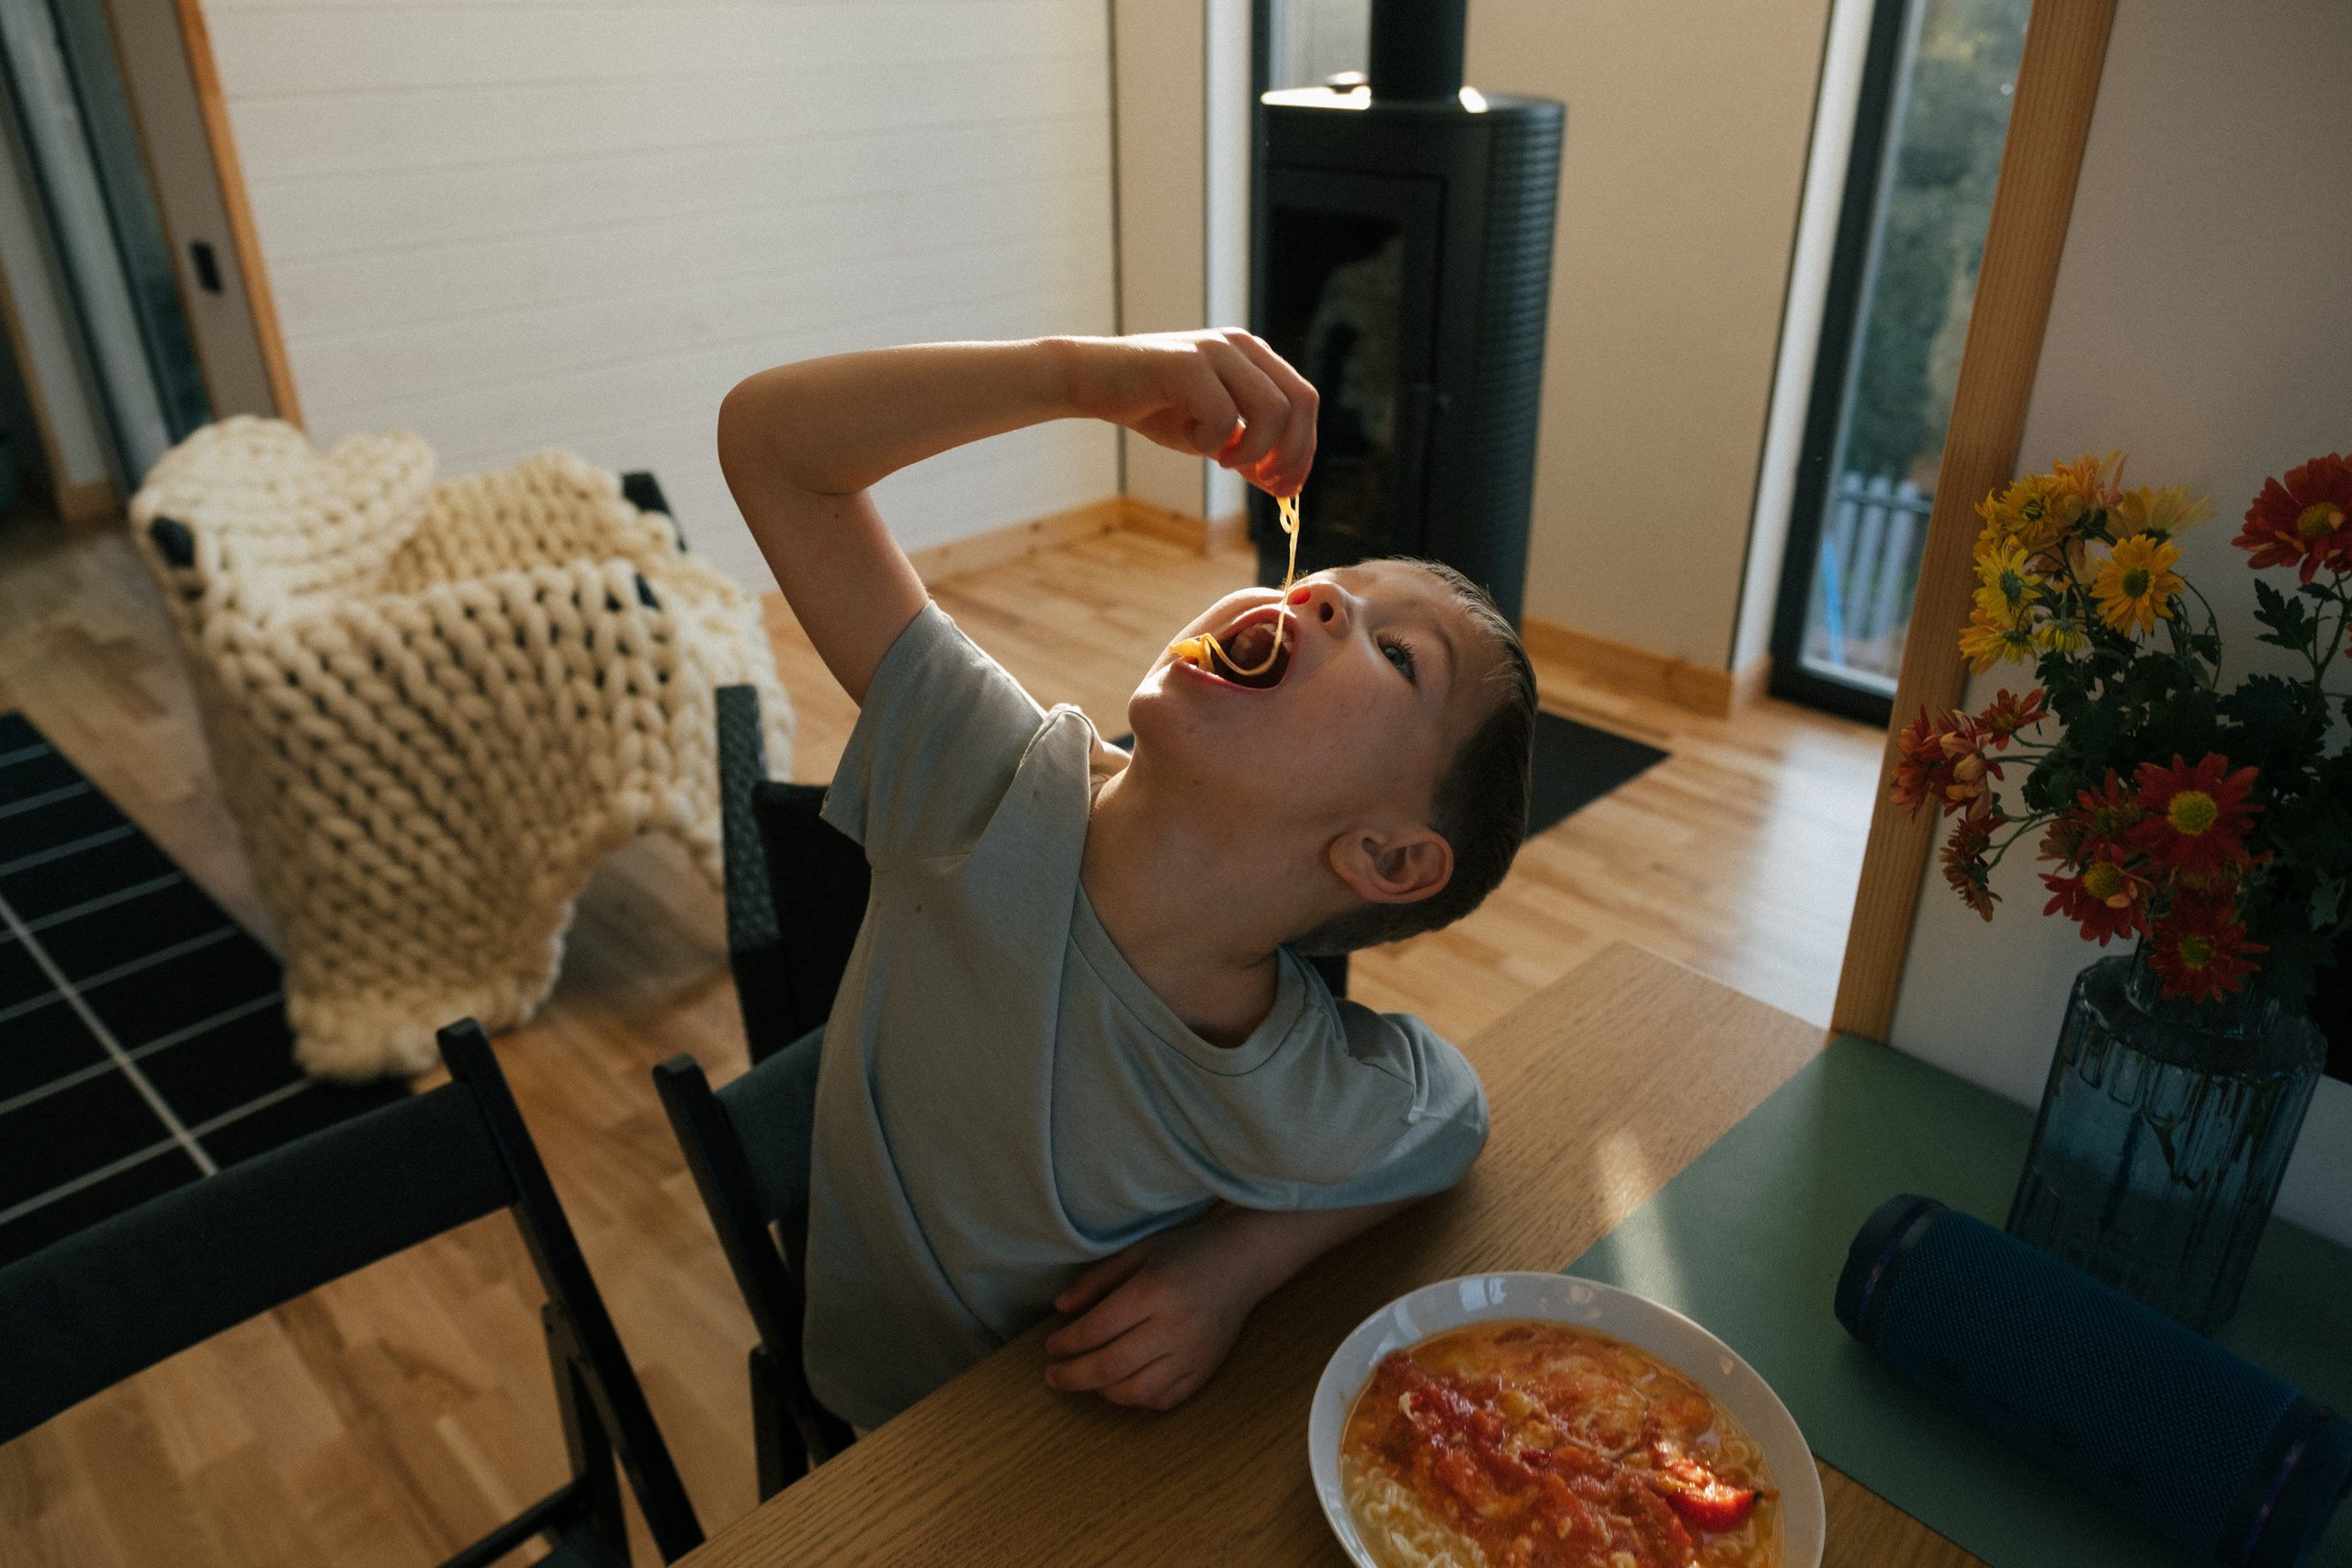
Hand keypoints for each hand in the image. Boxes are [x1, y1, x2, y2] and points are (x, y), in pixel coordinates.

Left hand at [1042, 1210, 1266, 1409]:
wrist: (1244, 1262)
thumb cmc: (1186, 1252)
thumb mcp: (1138, 1251)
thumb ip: (1097, 1279)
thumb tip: (1060, 1308)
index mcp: (1153, 1291)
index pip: (1096, 1329)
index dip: (1066, 1343)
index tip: (1050, 1347)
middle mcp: (1174, 1327)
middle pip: (1110, 1366)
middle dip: (1072, 1376)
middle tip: (1052, 1377)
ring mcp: (1193, 1353)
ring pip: (1136, 1392)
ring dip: (1102, 1391)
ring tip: (1087, 1380)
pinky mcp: (1206, 1370)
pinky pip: (1164, 1400)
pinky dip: (1137, 1399)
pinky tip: (1123, 1385)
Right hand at [1060, 331, 1317, 498]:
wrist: (1092, 382)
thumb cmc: (1152, 406)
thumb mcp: (1210, 436)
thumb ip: (1249, 453)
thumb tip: (1284, 485)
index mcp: (1254, 357)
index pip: (1304, 401)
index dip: (1303, 450)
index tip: (1286, 488)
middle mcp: (1241, 346)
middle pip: (1300, 402)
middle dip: (1289, 454)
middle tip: (1262, 482)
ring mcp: (1216, 350)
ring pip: (1272, 409)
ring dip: (1251, 450)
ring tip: (1219, 458)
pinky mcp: (1187, 363)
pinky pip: (1224, 417)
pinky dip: (1210, 442)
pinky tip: (1188, 437)